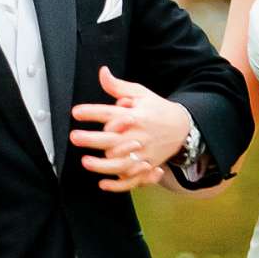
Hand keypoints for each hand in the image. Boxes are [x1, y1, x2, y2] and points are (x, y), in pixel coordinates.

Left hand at [71, 64, 189, 191]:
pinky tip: (103, 183)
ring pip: (121, 163)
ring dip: (102, 164)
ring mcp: (143, 153)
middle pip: (113, 139)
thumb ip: (118, 87)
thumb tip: (102, 72)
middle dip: (93, 139)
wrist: (183, 128)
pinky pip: (132, 179)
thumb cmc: (157, 109)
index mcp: (135, 115)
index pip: (111, 113)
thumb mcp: (140, 93)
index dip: (93, 112)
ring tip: (86, 161)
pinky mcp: (147, 166)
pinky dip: (118, 184)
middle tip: (75, 137)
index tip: (76, 112)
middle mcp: (138, 135)